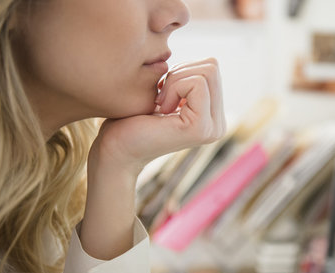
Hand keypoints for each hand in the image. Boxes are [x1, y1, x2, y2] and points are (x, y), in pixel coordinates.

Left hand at [90, 58, 225, 175]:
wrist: (116, 147)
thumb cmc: (131, 119)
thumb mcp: (167, 91)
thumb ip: (189, 79)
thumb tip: (209, 63)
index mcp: (213, 116)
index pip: (212, 67)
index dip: (181, 70)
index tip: (162, 93)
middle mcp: (219, 124)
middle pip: (212, 67)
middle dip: (180, 73)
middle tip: (160, 97)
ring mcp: (213, 128)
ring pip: (207, 72)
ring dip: (175, 81)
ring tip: (160, 104)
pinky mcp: (202, 128)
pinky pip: (197, 84)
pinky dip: (174, 88)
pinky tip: (161, 109)